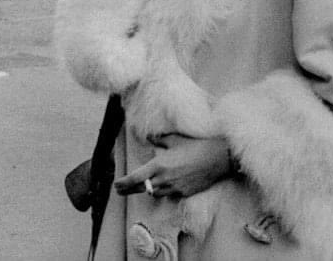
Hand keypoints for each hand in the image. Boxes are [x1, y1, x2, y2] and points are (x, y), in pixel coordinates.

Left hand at [114, 133, 230, 198]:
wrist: (216, 159)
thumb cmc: (194, 146)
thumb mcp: (173, 139)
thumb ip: (158, 139)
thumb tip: (148, 138)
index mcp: (159, 165)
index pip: (135, 178)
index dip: (124, 183)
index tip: (116, 185)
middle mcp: (164, 179)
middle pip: (142, 189)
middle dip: (129, 190)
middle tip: (119, 190)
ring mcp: (175, 188)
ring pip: (154, 193)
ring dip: (147, 190)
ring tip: (140, 186)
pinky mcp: (184, 193)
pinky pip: (168, 195)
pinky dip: (162, 191)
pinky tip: (161, 187)